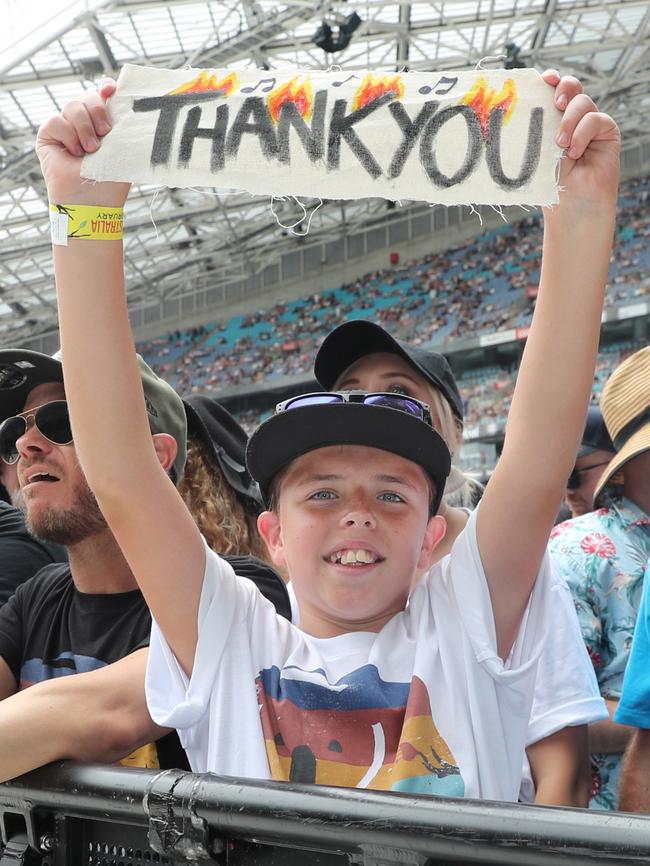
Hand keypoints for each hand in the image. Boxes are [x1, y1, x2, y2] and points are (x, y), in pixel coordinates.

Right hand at [36, 79, 130, 207]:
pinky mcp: (49, 135)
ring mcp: (67, 128)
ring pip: (72, 106)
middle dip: (98, 111)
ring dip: (85, 129)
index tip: (111, 90)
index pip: (103, 95)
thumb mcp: (124, 150)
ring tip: (91, 150)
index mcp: (105, 124)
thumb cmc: (111, 180)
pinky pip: (57, 121)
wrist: (93, 200)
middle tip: (105, 132)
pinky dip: (68, 136)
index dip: (106, 88)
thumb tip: (132, 106)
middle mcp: (85, 123)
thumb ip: (125, 128)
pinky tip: (75, 153)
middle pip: (88, 96)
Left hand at [541, 70, 619, 211]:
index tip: (542, 79)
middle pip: (571, 87)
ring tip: (560, 144)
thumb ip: (536, 129)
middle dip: (563, 88)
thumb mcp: (537, 152)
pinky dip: (583, 133)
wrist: (570, 207)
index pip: (551, 91)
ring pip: (583, 102)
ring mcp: (589, 125)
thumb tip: (524, 109)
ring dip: (570, 120)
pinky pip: (596, 119)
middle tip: (556, 105)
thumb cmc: (550, 185)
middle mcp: (571, 119)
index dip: (550, 80)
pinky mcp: (606, 133)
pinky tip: (575, 152)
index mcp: (551, 121)